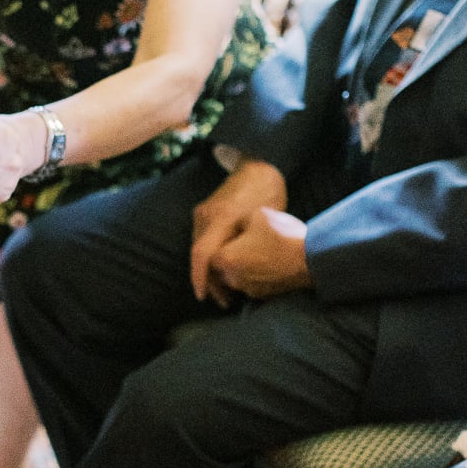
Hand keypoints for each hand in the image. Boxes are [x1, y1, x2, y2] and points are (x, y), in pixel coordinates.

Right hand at [189, 159, 288, 303]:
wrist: (258, 166)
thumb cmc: (268, 193)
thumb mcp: (264, 221)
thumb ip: (247, 244)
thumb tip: (239, 273)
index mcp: (222, 217)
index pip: (202, 253)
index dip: (201, 278)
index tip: (204, 296)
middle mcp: (206, 216)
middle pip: (198, 255)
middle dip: (208, 281)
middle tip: (224, 301)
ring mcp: (201, 213)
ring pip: (198, 249)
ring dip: (208, 271)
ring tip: (224, 291)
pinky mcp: (202, 213)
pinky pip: (201, 240)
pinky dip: (209, 258)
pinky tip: (221, 269)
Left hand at [214, 208, 311, 299]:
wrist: (310, 259)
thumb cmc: (281, 234)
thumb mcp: (256, 215)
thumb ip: (238, 221)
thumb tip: (234, 225)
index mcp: (225, 258)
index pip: (209, 255)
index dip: (215, 244)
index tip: (221, 237)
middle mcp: (232, 278)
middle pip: (220, 269)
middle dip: (224, 259)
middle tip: (234, 246)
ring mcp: (248, 289)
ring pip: (235, 278)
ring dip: (239, 269)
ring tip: (251, 254)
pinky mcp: (263, 296)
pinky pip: (252, 285)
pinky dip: (254, 276)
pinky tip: (265, 264)